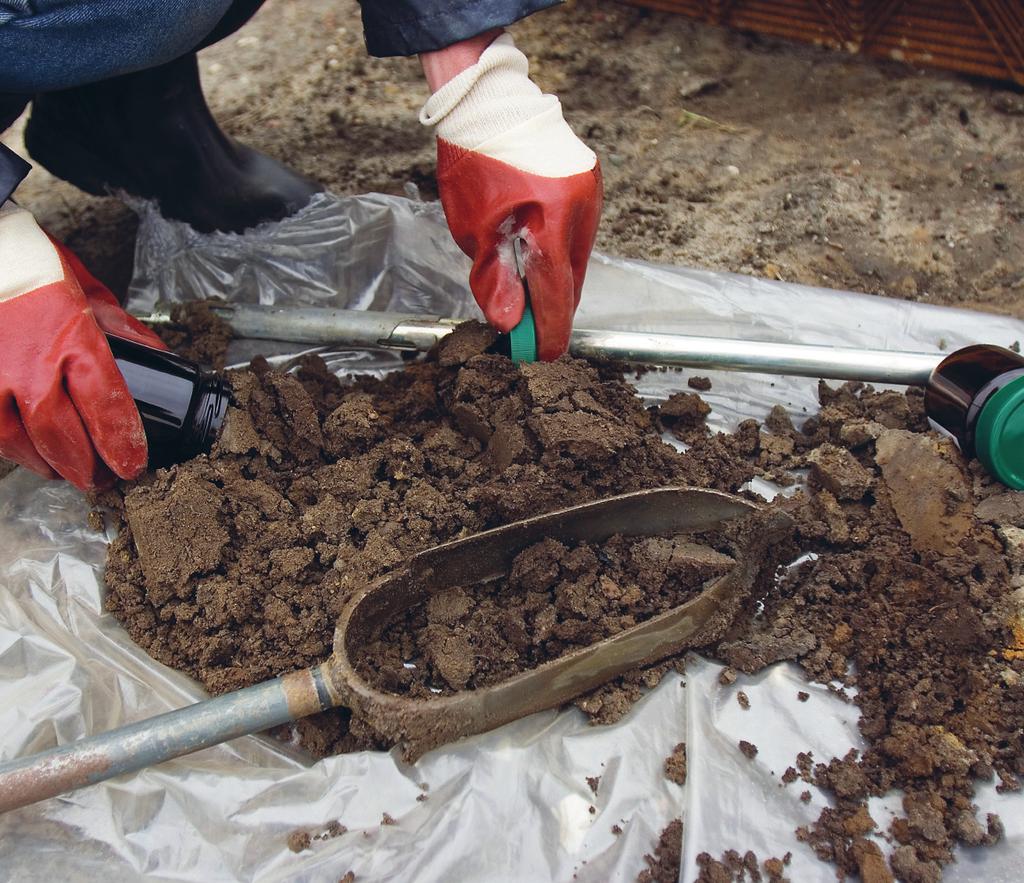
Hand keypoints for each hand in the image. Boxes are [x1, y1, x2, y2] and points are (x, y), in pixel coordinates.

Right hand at [0, 202, 162, 489]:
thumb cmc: (33, 262)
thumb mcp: (91, 291)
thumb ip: (125, 330)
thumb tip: (161, 358)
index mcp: (74, 340)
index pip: (107, 406)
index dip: (122, 445)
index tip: (134, 465)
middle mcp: (32, 364)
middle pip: (64, 437)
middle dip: (87, 467)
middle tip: (103, 482)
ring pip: (22, 442)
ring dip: (48, 464)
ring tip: (68, 473)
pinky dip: (13, 447)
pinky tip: (28, 452)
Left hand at [420, 33, 601, 359]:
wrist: (486, 102)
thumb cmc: (473, 161)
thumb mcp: (474, 230)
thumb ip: (494, 280)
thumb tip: (512, 323)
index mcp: (554, 222)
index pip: (557, 294)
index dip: (550, 331)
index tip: (544, 355)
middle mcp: (582, 209)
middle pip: (572, 280)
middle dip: (552, 310)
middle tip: (530, 333)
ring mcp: (591, 193)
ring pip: (577, 258)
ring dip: (556, 281)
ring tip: (528, 296)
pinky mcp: (590, 182)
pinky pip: (579, 233)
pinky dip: (561, 253)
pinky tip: (539, 258)